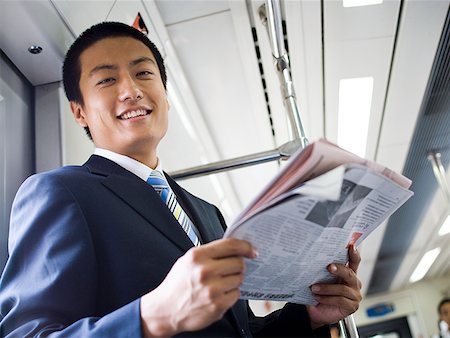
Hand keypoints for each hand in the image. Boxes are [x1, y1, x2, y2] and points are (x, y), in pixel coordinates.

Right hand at [140, 238, 256, 336]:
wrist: (165, 310)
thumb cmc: (177, 285)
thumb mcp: (188, 261)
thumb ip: (209, 253)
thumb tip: (234, 249)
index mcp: (198, 256)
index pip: (231, 245)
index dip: (246, 246)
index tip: (252, 250)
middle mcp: (205, 271)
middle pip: (238, 263)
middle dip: (238, 266)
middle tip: (230, 270)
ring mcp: (212, 289)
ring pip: (239, 279)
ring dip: (234, 280)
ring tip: (220, 284)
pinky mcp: (217, 305)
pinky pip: (236, 294)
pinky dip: (230, 294)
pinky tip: (218, 295)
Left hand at [306, 245, 361, 328]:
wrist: (316, 311)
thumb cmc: (319, 292)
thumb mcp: (321, 279)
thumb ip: (323, 270)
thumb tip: (314, 258)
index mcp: (348, 273)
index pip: (354, 261)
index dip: (354, 253)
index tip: (350, 245)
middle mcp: (354, 283)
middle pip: (349, 273)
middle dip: (339, 269)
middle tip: (328, 267)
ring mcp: (355, 295)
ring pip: (342, 289)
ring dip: (327, 288)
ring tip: (314, 288)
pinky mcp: (352, 306)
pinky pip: (340, 300)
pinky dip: (328, 298)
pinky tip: (318, 297)